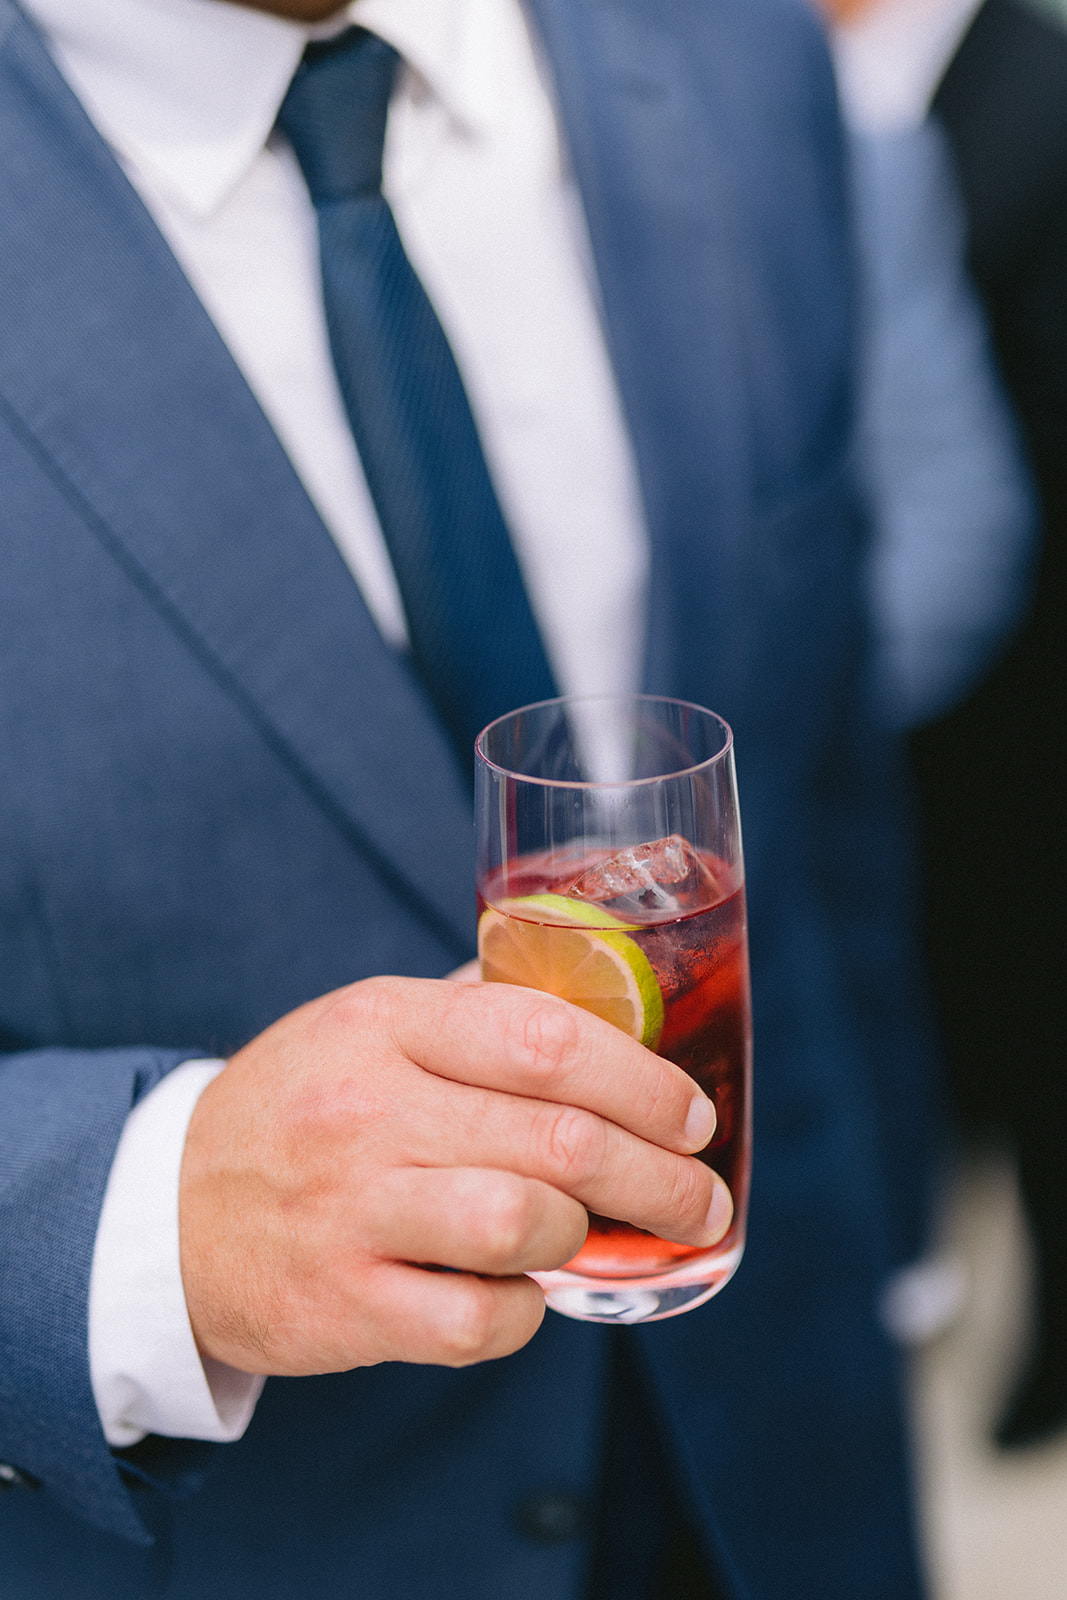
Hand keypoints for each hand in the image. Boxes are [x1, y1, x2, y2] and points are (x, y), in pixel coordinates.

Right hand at [179, 977, 727, 1375]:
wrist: (167, 1212)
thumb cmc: (302, 1109)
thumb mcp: (367, 1027)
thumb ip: (475, 1019)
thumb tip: (614, 1022)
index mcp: (385, 1022)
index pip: (545, 1037)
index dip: (640, 1080)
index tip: (692, 1115)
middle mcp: (368, 1108)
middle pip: (557, 1139)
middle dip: (658, 1177)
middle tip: (700, 1200)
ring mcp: (350, 1210)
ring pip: (526, 1225)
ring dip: (584, 1238)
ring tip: (596, 1239)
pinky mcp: (340, 1305)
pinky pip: (478, 1321)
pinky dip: (525, 1314)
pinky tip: (523, 1294)